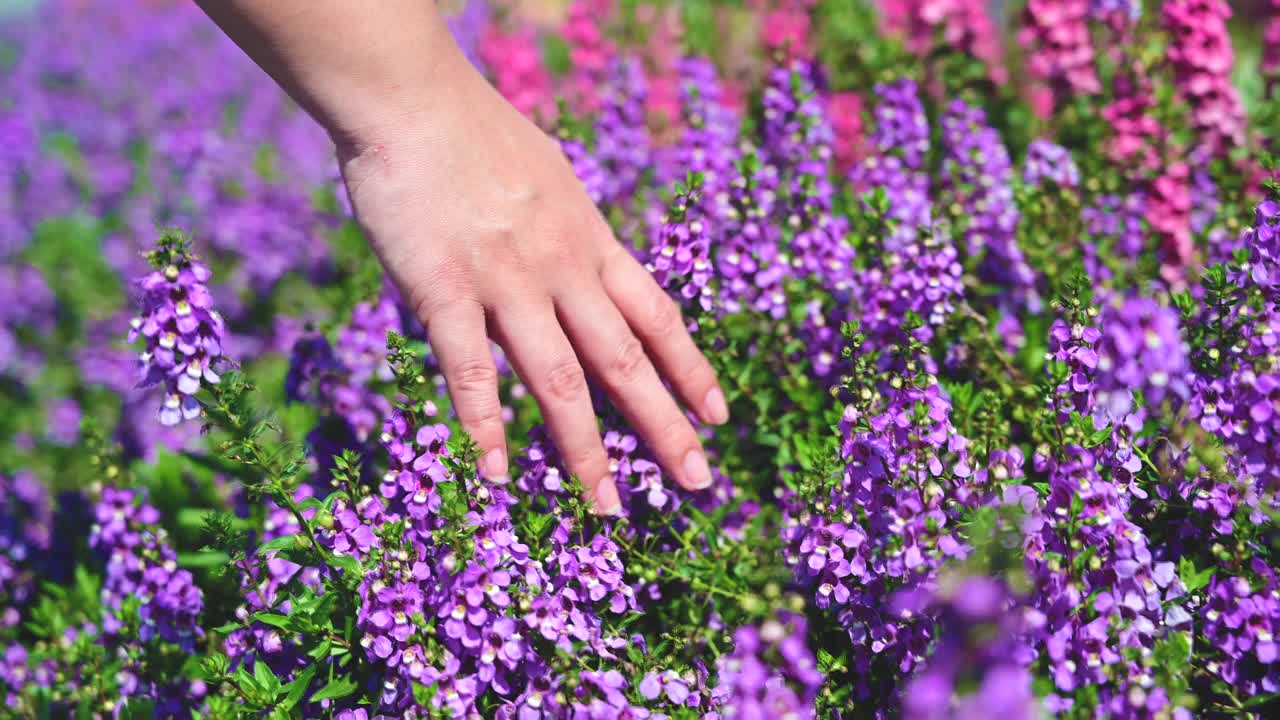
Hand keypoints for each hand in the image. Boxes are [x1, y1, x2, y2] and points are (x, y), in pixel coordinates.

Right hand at [337, 60, 727, 513]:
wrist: (413, 99)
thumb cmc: (476, 134)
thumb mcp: (551, 179)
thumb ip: (569, 233)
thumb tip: (586, 266)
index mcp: (590, 240)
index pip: (657, 316)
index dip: (692, 369)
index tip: (720, 415)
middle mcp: (562, 268)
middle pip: (625, 361)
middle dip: (666, 426)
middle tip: (700, 481)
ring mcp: (507, 282)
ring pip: (559, 380)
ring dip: (586, 450)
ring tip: (610, 506)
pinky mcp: (444, 289)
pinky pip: (470, 369)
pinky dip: (485, 425)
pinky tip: (498, 473)